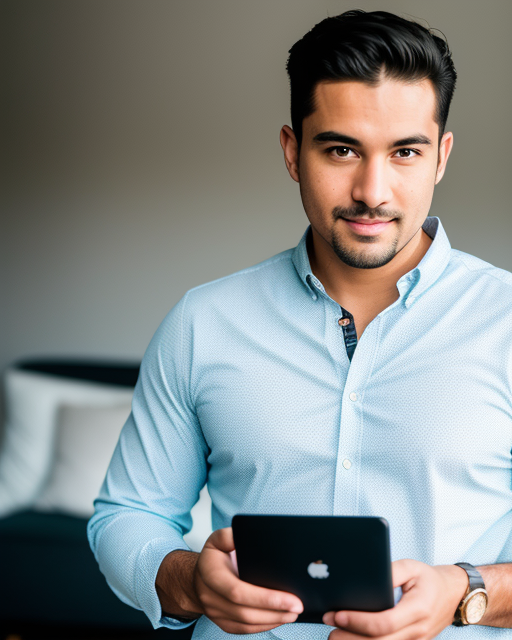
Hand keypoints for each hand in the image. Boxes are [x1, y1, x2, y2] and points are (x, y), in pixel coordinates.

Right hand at [192, 527, 302, 633]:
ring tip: (293, 612)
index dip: (265, 597)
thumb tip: (249, 535)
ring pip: (246, 623)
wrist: (199, 577)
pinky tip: (279, 618)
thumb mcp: (218, 540)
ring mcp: (215, 613)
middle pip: (245, 611)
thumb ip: (231, 536)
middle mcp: (210, 597)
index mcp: (210, 574)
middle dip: (275, 610)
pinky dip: (264, 626)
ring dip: (273, 620)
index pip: (238, 591)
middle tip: (298, 606)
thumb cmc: (213, 557)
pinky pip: (244, 629)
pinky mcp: (223, 623)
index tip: (290, 597)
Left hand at [324, 559, 467, 639]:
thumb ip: (390, 571)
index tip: (338, 614)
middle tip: (329, 629)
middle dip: (351, 638)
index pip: (385, 622)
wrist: (453, 594)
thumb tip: (366, 574)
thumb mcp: (411, 566)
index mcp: (418, 609)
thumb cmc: (429, 578)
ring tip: (335, 637)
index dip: (359, 621)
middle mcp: (418, 630)